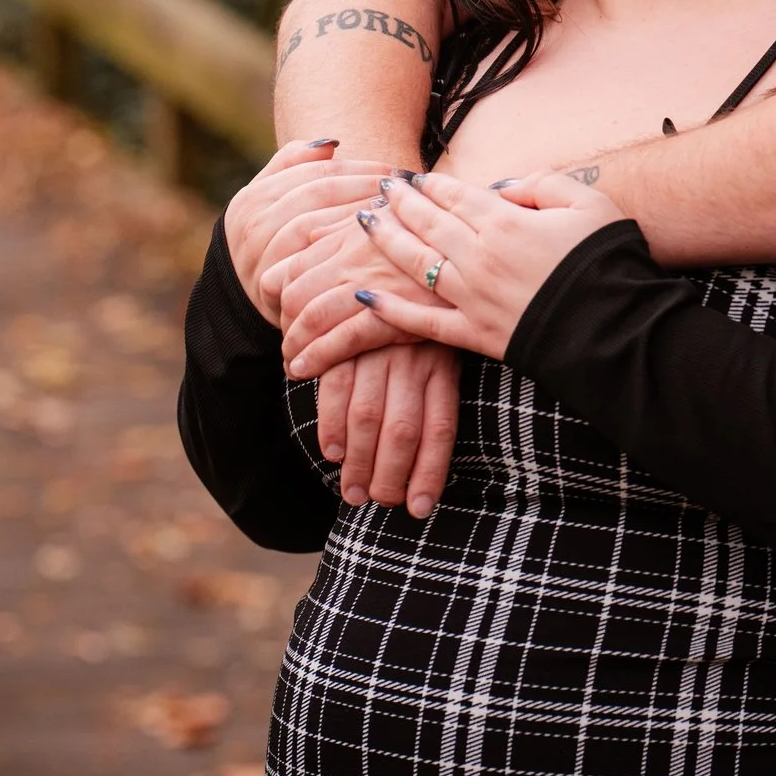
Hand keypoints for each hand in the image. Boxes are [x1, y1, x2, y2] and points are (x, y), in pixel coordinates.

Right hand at [222, 138, 413, 324]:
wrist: (254, 301)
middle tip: (401, 189)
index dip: (358, 168)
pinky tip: (373, 248)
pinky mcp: (272, 288)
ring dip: (355, 216)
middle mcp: (251, 225)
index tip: (392, 170)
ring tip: (392, 212)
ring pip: (313, 225)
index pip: (315, 172)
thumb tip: (330, 144)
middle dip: (363, 188)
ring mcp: (259, 256)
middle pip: (317, 194)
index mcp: (253, 198)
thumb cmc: (276, 242)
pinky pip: (311, 264)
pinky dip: (341, 253)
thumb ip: (293, 167)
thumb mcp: (272, 202)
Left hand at [291, 171, 627, 365]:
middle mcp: (477, 256)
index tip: (412, 176)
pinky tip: (364, 296)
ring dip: (386, 239)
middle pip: (427, 222)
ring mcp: (471, 297)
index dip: (430, 184)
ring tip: (364, 221)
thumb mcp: (588, 202)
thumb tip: (505, 188)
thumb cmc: (606, 259)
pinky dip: (391, 309)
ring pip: (415, 262)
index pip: (454, 195)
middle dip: (400, 202)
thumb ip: (543, 184)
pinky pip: (422, 322)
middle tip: (382, 189)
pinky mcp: (473, 334)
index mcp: (504, 221)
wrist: (614, 327)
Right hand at [307, 344, 459, 515]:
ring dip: (357, 462)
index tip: (418, 509)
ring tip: (351, 491)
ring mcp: (379, 349)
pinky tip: (332, 453)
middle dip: (388, 475)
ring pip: (367, 417)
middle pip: (402, 430)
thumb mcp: (440, 353)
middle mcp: (414, 358)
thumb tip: (428, 466)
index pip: (440, 428)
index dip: (429, 472)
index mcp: (444, 365)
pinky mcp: (345, 341)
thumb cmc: (418, 327)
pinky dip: (331, 427)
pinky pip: (336, 390)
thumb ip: (434, 398)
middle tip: (377, 502)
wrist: (390, 266)